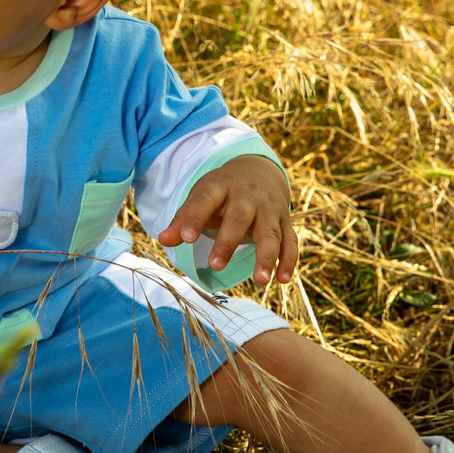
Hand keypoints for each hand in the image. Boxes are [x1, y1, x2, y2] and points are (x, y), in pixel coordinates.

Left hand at [157, 155, 297, 284]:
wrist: (257, 171)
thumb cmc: (221, 192)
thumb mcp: (200, 198)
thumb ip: (182, 220)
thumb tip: (163, 239)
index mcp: (221, 186)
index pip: (206, 199)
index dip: (195, 217)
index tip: (185, 239)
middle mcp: (248, 196)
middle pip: (239, 216)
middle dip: (228, 241)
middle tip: (215, 265)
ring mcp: (269, 209)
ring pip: (270, 232)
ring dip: (267, 256)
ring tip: (260, 281)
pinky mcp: (284, 221)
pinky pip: (290, 241)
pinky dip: (288, 260)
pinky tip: (282, 280)